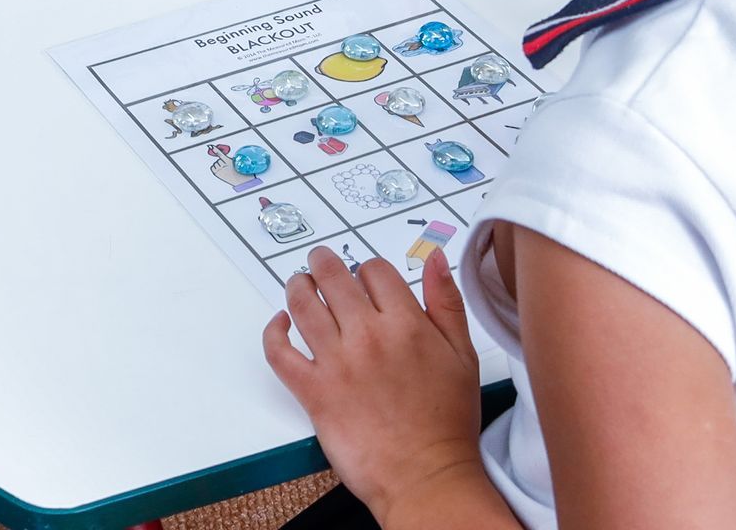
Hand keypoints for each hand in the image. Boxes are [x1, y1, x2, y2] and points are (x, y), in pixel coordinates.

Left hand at [263, 247, 493, 523]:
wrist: (426, 477)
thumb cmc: (446, 423)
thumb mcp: (462, 355)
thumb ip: (446, 302)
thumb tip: (434, 259)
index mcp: (406, 324)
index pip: (375, 270)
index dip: (368, 269)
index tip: (366, 278)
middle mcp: (368, 337)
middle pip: (333, 278)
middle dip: (324, 264)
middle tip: (320, 263)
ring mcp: (336, 363)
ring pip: (302, 305)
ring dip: (297, 287)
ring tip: (300, 284)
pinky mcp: (313, 391)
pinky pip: (279, 352)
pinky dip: (273, 332)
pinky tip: (280, 324)